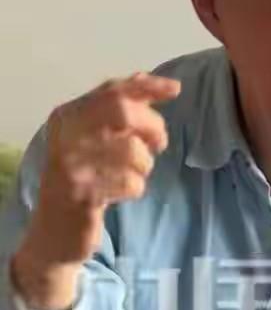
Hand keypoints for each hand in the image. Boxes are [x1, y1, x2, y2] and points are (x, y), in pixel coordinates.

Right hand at [11, 71, 180, 309]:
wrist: (56, 229)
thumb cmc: (84, 174)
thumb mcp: (94, 137)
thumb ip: (117, 108)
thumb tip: (150, 80)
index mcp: (69, 115)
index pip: (112, 90)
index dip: (147, 86)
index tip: (174, 89)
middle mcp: (66, 134)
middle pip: (124, 112)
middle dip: (152, 126)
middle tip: (158, 144)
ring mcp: (72, 164)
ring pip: (134, 151)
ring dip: (144, 165)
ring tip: (128, 174)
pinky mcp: (83, 193)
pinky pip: (132, 183)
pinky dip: (135, 188)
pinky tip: (119, 193)